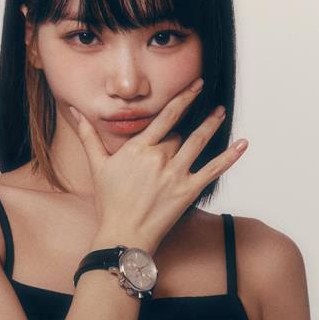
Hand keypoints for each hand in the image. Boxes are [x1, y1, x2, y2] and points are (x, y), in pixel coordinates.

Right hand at [69, 78, 247, 251]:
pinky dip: (229, 157)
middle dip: (184, 129)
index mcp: (139, 149)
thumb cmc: (109, 203)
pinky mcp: (188, 191)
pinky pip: (213, 169)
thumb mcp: (97, 166)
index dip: (183, 99)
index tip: (195, 85)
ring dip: (211, 124)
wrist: (123, 235)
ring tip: (220, 111)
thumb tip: (75, 111)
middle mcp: (159, 158)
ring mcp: (175, 174)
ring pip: (198, 142)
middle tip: (192, 120)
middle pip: (179, 134)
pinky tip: (243, 144)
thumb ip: (89, 136)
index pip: (165, 117)